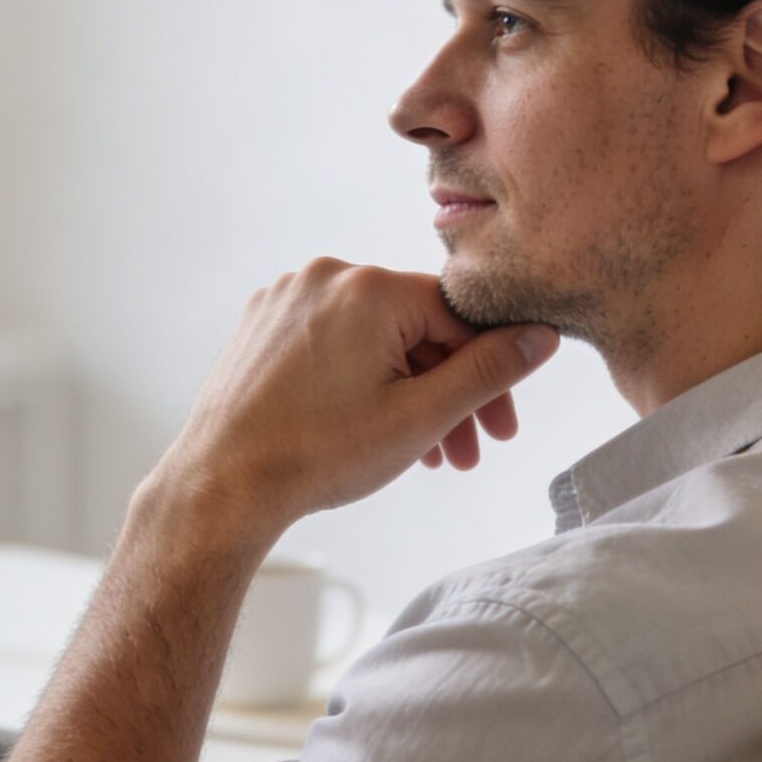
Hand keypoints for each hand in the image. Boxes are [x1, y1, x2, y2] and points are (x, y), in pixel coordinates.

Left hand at [140, 258, 560, 538]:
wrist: (222, 485)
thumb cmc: (316, 455)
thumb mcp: (421, 417)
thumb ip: (488, 373)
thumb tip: (539, 337)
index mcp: (370, 288)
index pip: (459, 317)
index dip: (491, 374)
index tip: (503, 424)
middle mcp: (327, 276)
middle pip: (417, 329)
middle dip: (449, 393)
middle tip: (470, 451)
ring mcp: (289, 298)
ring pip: (376, 339)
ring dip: (408, 393)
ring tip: (424, 454)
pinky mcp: (264, 323)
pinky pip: (334, 342)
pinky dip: (363, 380)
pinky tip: (373, 429)